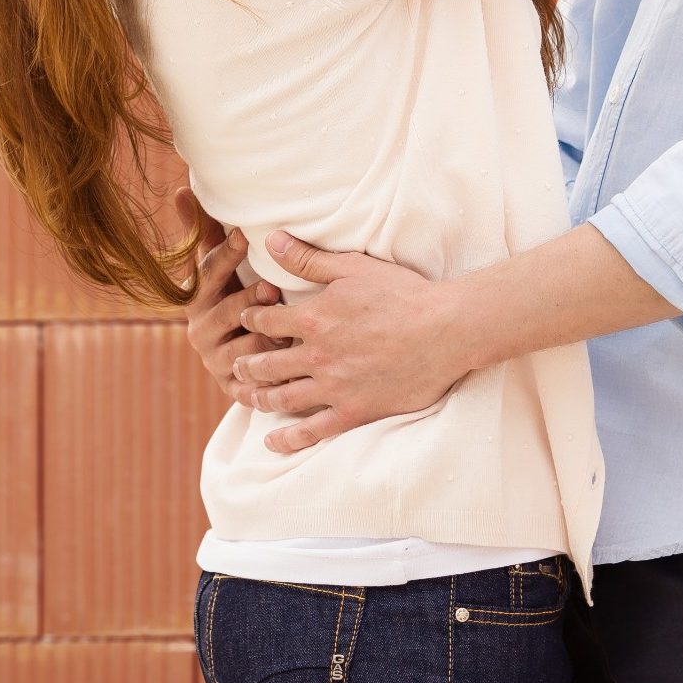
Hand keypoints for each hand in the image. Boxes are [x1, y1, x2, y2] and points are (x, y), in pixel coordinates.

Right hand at [176, 188, 279, 410]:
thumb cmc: (231, 296)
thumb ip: (204, 231)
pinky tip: (290, 370)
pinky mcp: (233, 388)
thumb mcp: (219, 266)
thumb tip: (181, 189)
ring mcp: (216, 360)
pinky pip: (252, 385)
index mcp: (196, 297)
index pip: (207, 273)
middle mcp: (200, 329)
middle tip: (271, 290)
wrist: (235, 357)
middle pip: (223, 312)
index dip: (225, 254)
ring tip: (287, 332)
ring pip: (240, 349)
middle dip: (246, 301)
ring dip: (263, 340)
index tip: (245, 236)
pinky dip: (270, 378)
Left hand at [230, 232, 475, 454]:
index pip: (265, 323)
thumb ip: (308, 259)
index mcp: (314, 319)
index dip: (251, 320)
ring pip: (281, 397)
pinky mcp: (354, 411)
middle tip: (237, 364)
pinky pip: (313, 431)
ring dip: (258, 397)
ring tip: (247, 396)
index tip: (247, 321)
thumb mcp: (354, 267)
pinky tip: (272, 441)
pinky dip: (288, 438)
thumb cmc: (404, 294)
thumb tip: (270, 240)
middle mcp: (316, 356)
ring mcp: (334, 387)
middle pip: (266, 364)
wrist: (445, 330)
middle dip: (246, 363)